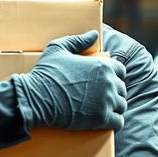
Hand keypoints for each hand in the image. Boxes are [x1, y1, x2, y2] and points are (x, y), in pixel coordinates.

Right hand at [12, 30, 126, 131]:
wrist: (36, 99)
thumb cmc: (45, 74)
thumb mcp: (58, 49)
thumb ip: (78, 40)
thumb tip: (94, 34)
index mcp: (102, 65)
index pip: (120, 70)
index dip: (113, 76)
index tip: (104, 82)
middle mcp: (109, 82)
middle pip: (121, 89)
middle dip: (113, 93)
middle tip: (100, 98)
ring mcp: (106, 101)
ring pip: (121, 105)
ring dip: (114, 108)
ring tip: (103, 110)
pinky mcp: (101, 119)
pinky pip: (119, 122)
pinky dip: (114, 122)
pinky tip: (106, 121)